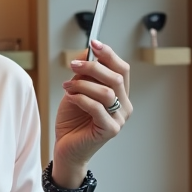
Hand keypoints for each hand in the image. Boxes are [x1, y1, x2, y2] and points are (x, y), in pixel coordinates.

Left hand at [52, 40, 131, 177]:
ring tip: (67, 86)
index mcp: (120, 94)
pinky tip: (70, 97)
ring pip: (107, 92)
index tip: (93, 42)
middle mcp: (124, 106)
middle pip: (116, 78)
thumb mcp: (77, 90)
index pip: (122, 69)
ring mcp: (119, 119)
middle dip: (93, 66)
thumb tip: (87, 52)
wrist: (66, 148)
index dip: (109, 54)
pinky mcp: (110, 130)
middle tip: (73, 64)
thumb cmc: (73, 120)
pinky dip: (81, 98)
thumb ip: (84, 73)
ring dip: (83, 84)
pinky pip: (97, 108)